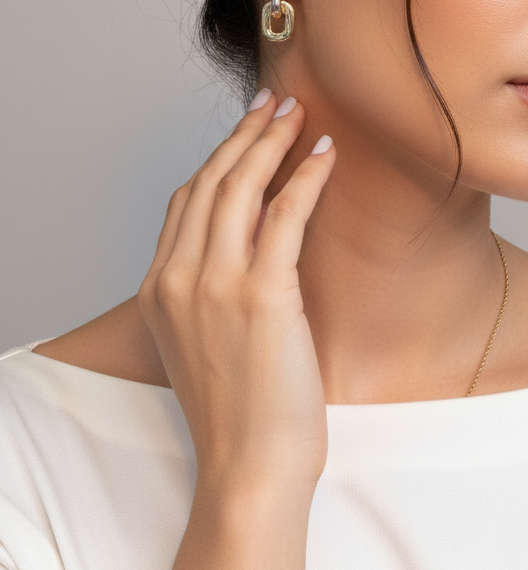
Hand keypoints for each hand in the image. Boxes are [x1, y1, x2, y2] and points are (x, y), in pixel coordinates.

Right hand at [137, 94, 335, 492]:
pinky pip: (284, 215)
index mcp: (159, 289)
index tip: (246, 128)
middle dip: (246, 133)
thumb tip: (246, 257)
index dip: (218, 157)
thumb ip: (208, 296)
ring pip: (241, 187)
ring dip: (273, 140)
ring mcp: (215, 284)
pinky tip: (325, 154)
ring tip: (300, 113)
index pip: (186, 201)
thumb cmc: (238, 415)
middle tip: (277, 101)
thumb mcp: (202, 345)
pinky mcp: (261, 294)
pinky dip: (306, 177)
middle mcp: (178, 278)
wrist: (249, 468)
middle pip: (211, 182)